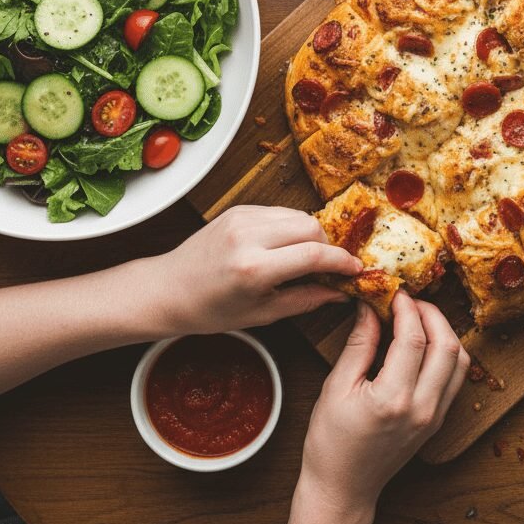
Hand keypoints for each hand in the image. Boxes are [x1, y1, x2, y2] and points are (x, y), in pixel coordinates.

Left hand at [150, 205, 361, 333]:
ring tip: (306, 258)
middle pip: (311, 227)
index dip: (341, 261)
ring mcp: (242, 218)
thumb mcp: (262, 313)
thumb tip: (341, 292)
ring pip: (298, 216)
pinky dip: (291, 228)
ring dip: (311, 235)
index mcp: (253, 268)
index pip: (313, 254)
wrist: (168, 289)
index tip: (356, 270)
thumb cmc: (211, 310)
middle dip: (328, 246)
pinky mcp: (238, 210)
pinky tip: (285, 248)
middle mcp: (248, 237)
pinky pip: (280, 212)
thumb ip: (306, 300)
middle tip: (329, 267)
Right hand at [297, 292, 469, 515]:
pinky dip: (447, 353)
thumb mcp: (336, 388)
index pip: (413, 338)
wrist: (343, 490)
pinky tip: (425, 344)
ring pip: (460, 360)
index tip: (394, 292)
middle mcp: (422, 408)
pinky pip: (456, 378)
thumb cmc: (330, 443)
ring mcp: (435, 416)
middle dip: (431, 314)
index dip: (406, 308)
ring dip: (444, 332)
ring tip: (418, 318)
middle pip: (447, 345)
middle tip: (409, 301)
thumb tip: (370, 307)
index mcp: (393, 399)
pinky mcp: (438, 421)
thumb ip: (358, 345)